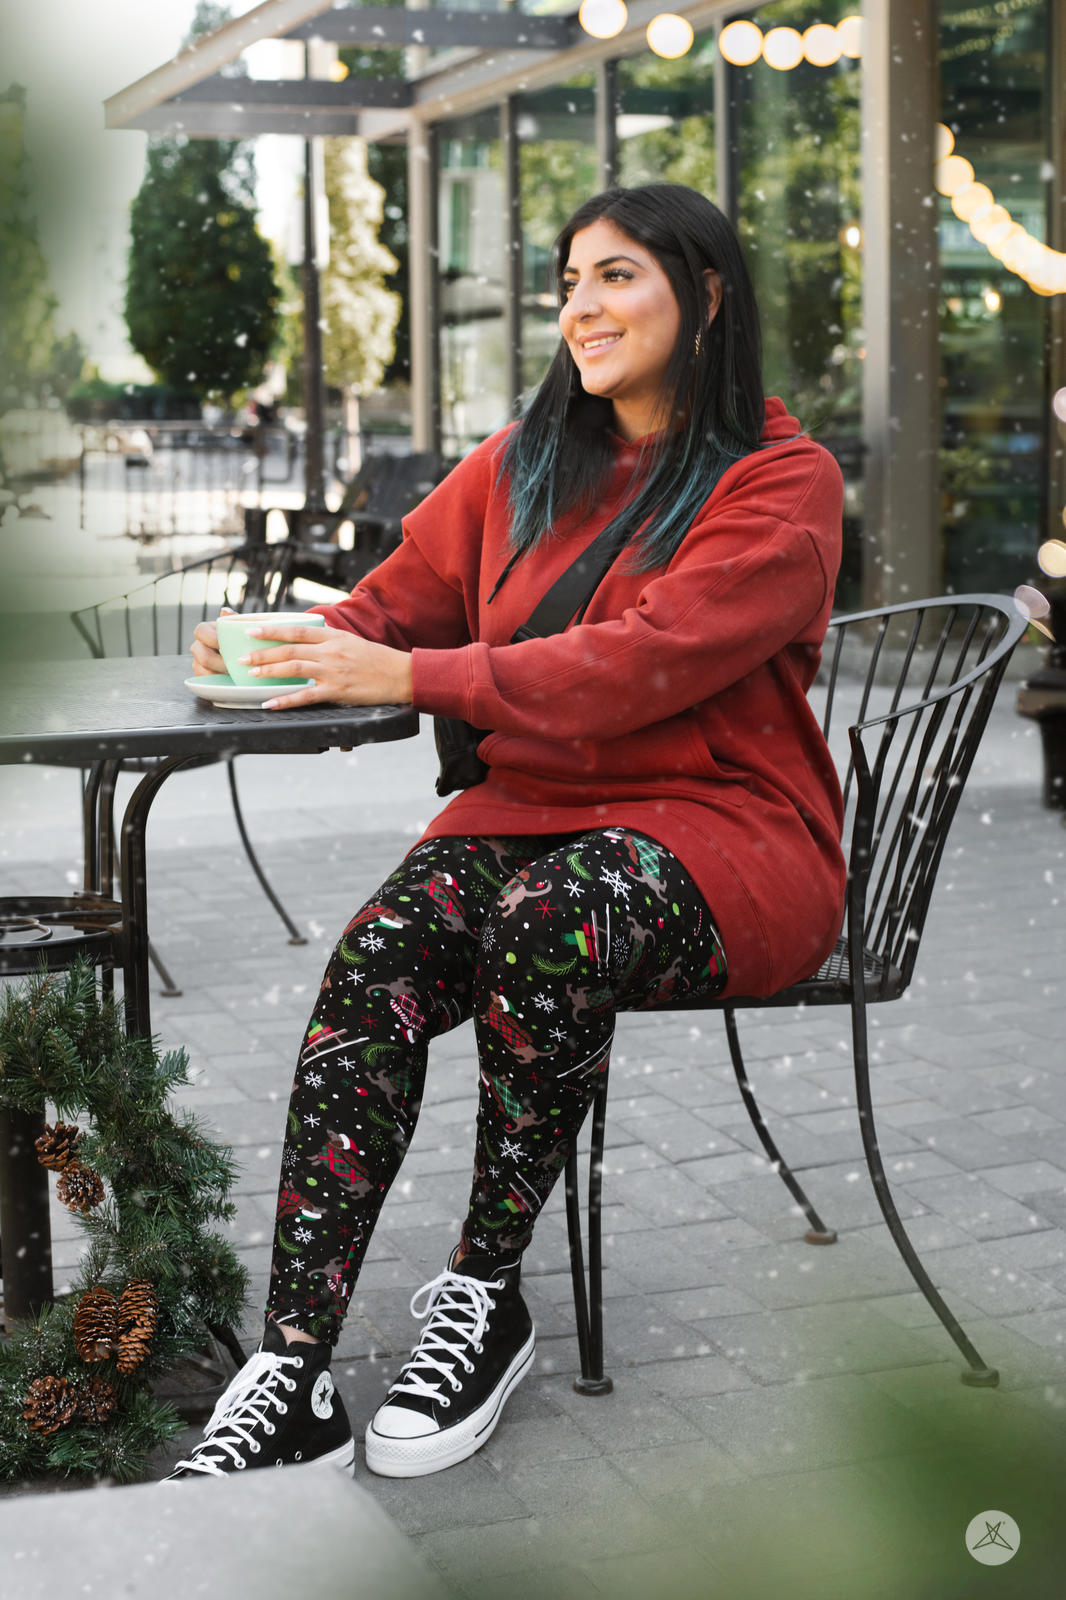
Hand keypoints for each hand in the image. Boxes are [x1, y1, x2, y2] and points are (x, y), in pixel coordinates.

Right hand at [190, 606, 233, 675]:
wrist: (242, 656)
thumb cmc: (239, 639)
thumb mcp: (238, 628)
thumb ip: (233, 619)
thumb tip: (225, 611)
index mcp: (205, 631)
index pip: (200, 631)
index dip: (213, 639)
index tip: (227, 645)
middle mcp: (198, 646)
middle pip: (202, 655)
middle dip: (221, 662)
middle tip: (237, 664)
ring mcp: (197, 661)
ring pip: (203, 670)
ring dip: (221, 673)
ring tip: (236, 672)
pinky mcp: (201, 675)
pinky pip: (206, 681)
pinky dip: (219, 681)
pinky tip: (231, 678)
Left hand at [239, 623, 413, 709]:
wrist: (402, 675)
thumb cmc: (377, 660)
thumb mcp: (352, 642)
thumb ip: (328, 641)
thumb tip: (306, 640)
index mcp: (333, 637)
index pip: (296, 629)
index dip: (271, 630)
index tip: (250, 630)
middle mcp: (330, 652)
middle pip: (289, 649)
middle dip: (262, 653)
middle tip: (242, 656)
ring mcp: (333, 671)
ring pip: (293, 668)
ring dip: (269, 671)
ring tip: (250, 673)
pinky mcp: (338, 691)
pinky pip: (306, 696)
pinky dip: (286, 700)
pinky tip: (270, 703)